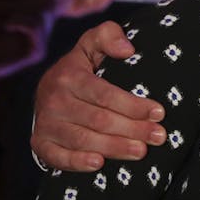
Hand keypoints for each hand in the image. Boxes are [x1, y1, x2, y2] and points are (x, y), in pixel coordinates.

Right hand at [30, 20, 166, 170]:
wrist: (45, 93)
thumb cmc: (79, 69)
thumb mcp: (91, 45)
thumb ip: (108, 36)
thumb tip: (128, 49)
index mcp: (69, 76)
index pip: (106, 94)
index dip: (133, 105)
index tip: (159, 112)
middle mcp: (54, 100)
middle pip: (99, 120)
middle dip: (132, 129)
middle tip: (158, 136)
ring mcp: (46, 124)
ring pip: (83, 140)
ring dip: (114, 148)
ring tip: (141, 151)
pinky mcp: (40, 144)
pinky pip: (58, 157)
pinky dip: (78, 162)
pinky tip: (99, 164)